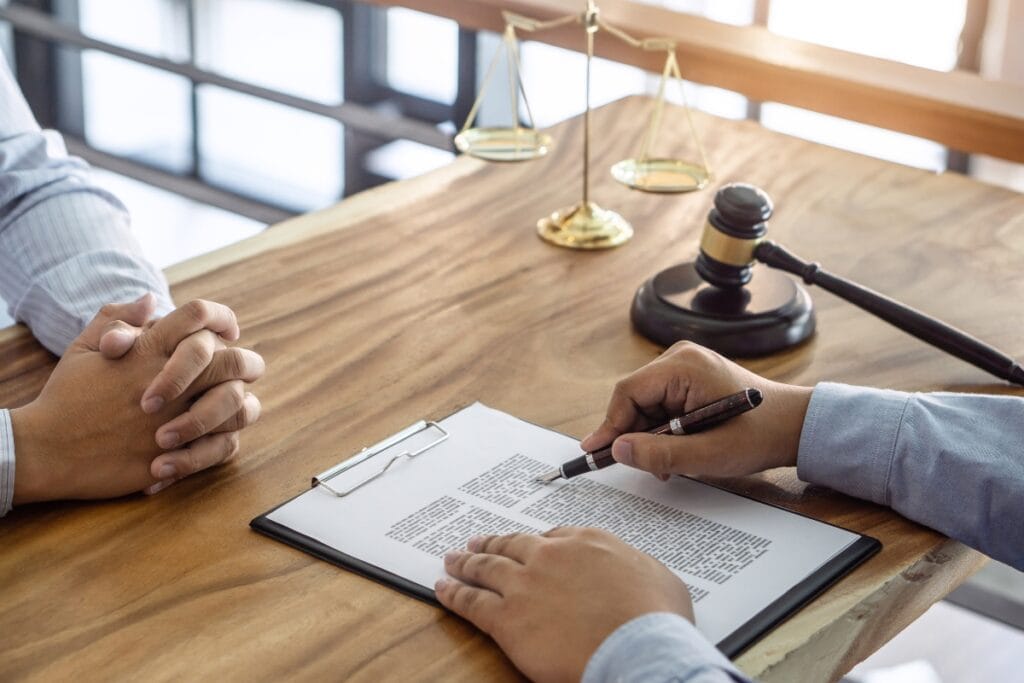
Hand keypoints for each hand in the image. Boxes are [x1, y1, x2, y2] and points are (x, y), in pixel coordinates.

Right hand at [10, 298, 262, 502]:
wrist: (46, 451)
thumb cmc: (66, 397)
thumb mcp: (84, 348)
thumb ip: (117, 317)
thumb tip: (151, 299)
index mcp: (148, 350)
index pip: (199, 315)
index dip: (222, 317)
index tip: (228, 331)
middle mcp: (169, 381)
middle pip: (234, 360)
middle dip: (248, 363)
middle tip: (246, 369)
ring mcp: (176, 419)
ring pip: (239, 404)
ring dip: (241, 403)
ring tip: (232, 406)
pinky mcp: (176, 455)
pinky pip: (225, 445)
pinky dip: (227, 440)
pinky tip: (216, 437)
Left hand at [436, 527, 692, 682]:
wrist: (639, 649)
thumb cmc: (656, 620)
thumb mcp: (660, 578)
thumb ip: (635, 567)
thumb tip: (631, 571)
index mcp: (588, 542)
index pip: (555, 535)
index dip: (538, 542)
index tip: (530, 544)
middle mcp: (551, 555)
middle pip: (512, 544)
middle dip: (492, 543)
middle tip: (476, 542)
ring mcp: (525, 585)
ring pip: (486, 567)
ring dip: (466, 563)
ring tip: (452, 560)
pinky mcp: (507, 618)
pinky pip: (471, 602)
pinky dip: (453, 593)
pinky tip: (442, 588)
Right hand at [580, 342, 811, 478]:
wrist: (795, 427)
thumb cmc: (759, 435)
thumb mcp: (708, 454)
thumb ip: (660, 453)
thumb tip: (617, 450)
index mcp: (683, 367)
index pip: (628, 393)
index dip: (611, 425)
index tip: (597, 453)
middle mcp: (680, 359)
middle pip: (634, 399)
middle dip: (635, 435)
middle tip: (644, 466)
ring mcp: (685, 367)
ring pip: (646, 405)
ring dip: (650, 436)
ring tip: (668, 464)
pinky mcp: (690, 380)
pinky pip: (661, 405)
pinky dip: (663, 431)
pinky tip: (677, 451)